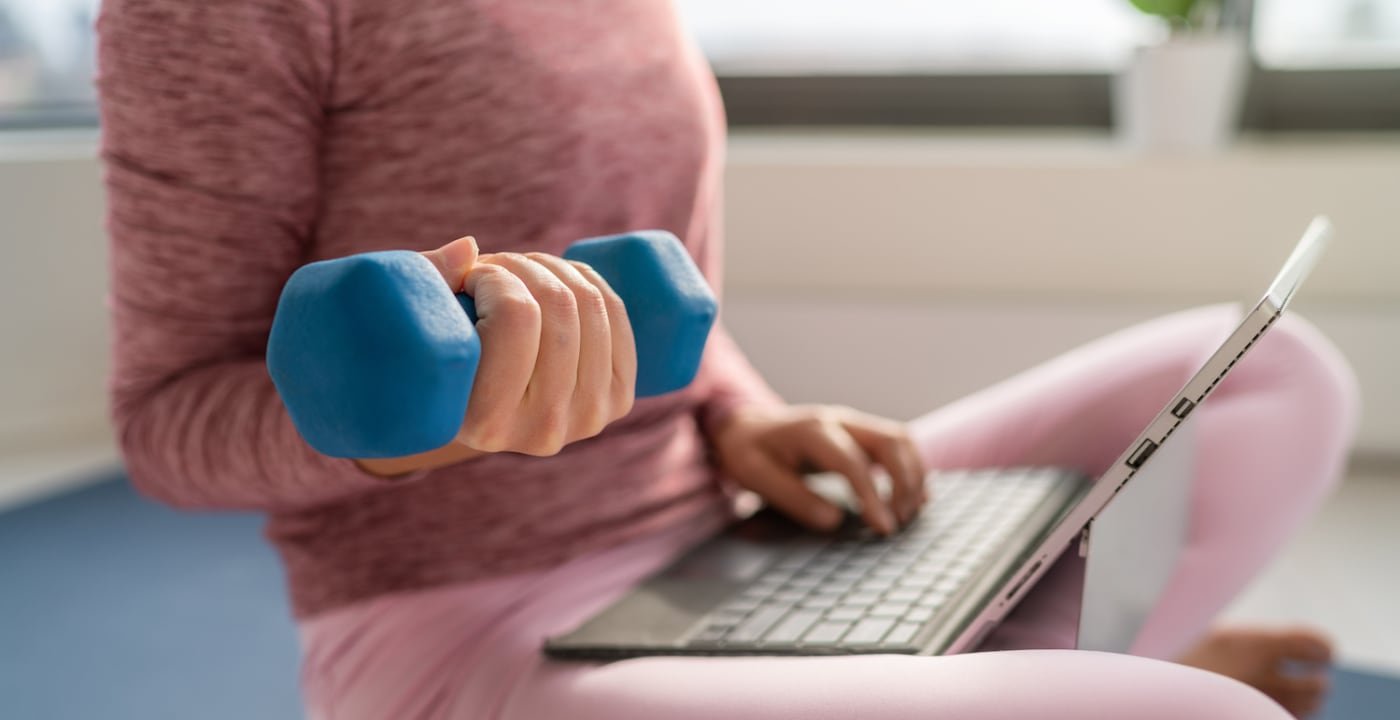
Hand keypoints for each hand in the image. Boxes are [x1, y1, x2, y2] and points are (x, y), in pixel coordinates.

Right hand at [355, 236, 635, 475]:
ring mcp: (589, 418)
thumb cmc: (433, 362)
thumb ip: (426, 281)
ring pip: (590, 304)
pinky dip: (587, 278)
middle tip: (494, 267)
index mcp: (487, 425)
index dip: (495, 276)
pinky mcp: (617, 400)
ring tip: (518, 272)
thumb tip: (469, 248)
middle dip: (522, 265)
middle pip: (558, 306)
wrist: (474, 413)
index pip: (516, 317)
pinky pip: (616, 314)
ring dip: (553, 266)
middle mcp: (544, 430)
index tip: (471, 277)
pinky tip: (557, 276)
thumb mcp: (418, 330)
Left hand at [711, 404, 927, 535]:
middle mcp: (839, 420)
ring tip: (908, 512)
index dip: (872, 496)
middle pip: (890, 442)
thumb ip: (794, 498)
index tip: (884, 528)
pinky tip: (913, 496)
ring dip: (913, 475)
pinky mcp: (861, 432)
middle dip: (904, 483)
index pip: (853, 463)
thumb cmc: (751, 453)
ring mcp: (853, 423)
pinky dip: (912, 468)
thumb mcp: (757, 477)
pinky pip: (897, 443)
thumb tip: (834, 520)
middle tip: (899, 521)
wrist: (747, 427)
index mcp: (812, 431)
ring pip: (901, 439)